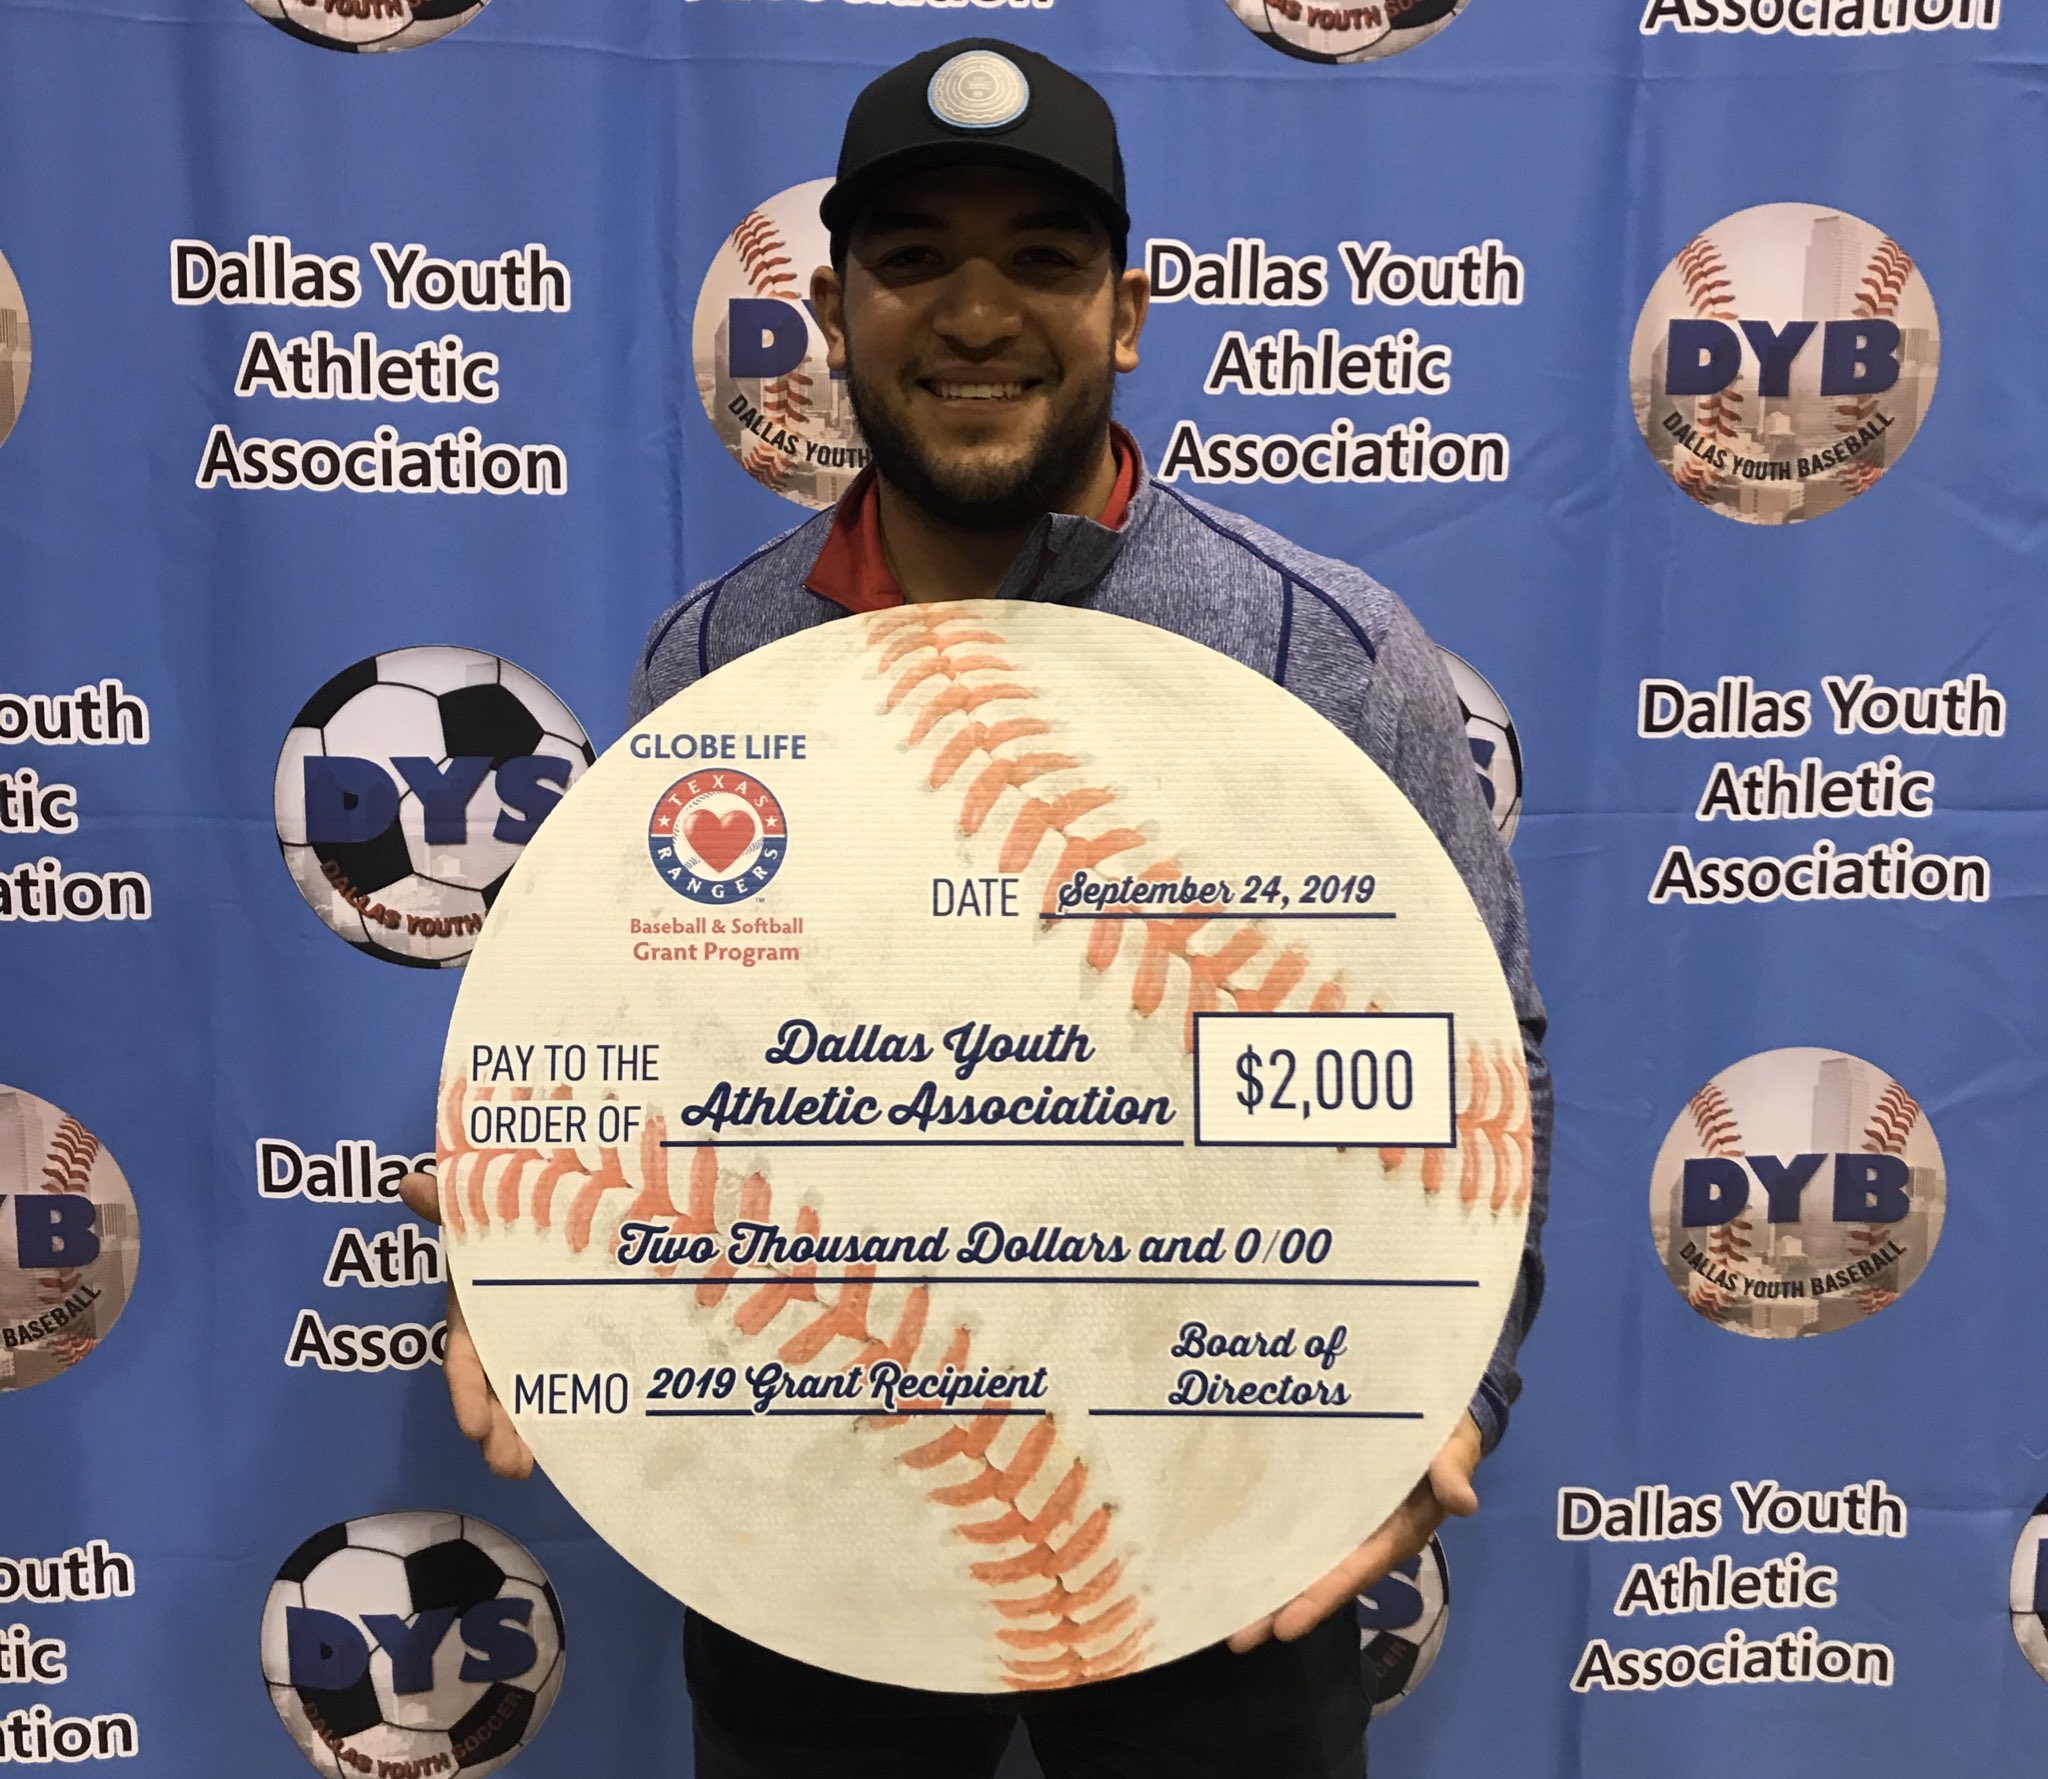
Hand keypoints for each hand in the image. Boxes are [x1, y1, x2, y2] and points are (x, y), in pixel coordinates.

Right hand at [399, 1170, 534, 1479]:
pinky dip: (563, 1412)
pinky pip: (560, 1383)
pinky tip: (576, 1442)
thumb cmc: (505, 1218)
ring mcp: (531, 1345)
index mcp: (476, 1310)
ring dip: (523, 1434)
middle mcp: (499, 1336)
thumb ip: (449, 1204)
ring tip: (528, 1470)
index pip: (466, 1357)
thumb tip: (413, 1182)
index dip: (466, 1392)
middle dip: (497, 1431)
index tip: (473, 1427)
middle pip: (493, 1391)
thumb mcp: (478, 1213)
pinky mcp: (564, 1347)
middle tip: (509, 1468)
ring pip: (523, 1397)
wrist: (550, 1211)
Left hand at [1227, 1411, 1481, 1653]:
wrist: (1437, 1413)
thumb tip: (1464, 1503)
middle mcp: (1368, 1537)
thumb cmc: (1447, 1430)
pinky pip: (1299, 1528)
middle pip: (1322, 1578)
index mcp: (1399, 1532)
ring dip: (1269, 1585)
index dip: (1322, 1597)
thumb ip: (1451, 1471)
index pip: (1355, 1570)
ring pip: (1305, 1559)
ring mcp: (1347, 1521)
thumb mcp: (1454, 1446)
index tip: (1286, 1626)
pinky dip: (1271, 1545)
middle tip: (1237, 1638)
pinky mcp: (1331, 1500)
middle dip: (1282, 1607)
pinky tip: (1234, 1557)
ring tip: (1225, 1612)